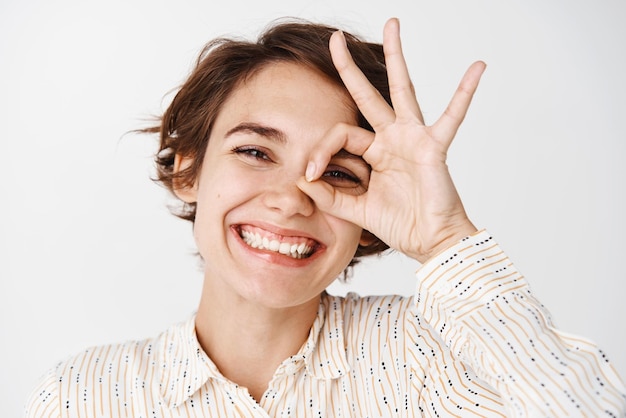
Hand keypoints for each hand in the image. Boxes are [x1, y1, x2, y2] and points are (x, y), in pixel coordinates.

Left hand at [296, 18, 485, 263]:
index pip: (340, 135)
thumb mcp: (357, 210)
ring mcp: (413, 139)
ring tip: (392, 24)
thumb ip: (331, 196)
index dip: (321, 149)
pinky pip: (452, 116)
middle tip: (335, 38)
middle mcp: (392, 139)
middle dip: (349, 68)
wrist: (430, 243)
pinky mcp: (434, 147)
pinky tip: (477, 67)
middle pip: (367, 95)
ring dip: (397, 57)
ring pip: (402, 90)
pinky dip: (465, 93)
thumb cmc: (400, 225)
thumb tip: (302, 180)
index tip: (311, 174)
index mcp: (374, 153)